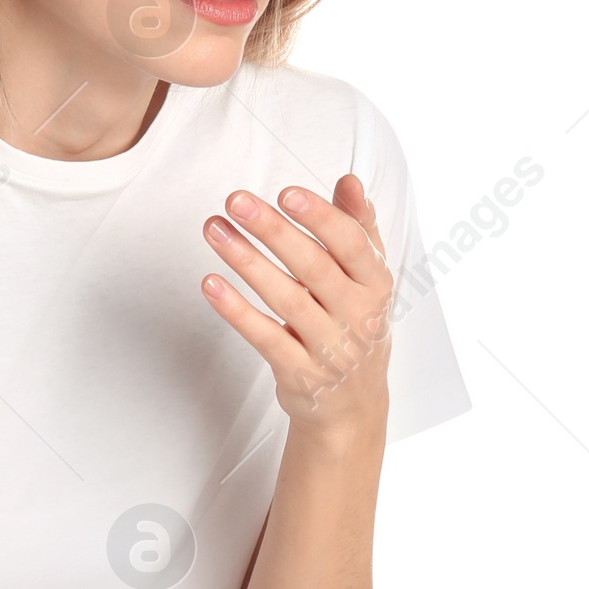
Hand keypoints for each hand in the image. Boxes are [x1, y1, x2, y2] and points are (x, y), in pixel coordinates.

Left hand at [199, 173, 393, 433]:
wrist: (353, 408)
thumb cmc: (355, 326)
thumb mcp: (368, 279)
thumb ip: (358, 227)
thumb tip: (349, 181)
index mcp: (376, 285)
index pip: (352, 244)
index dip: (320, 217)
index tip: (286, 192)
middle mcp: (358, 316)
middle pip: (314, 267)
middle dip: (273, 230)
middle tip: (236, 200)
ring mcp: (329, 348)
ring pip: (286, 299)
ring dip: (246, 261)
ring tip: (214, 229)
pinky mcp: (299, 373)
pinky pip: (264, 337)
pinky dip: (236, 311)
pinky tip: (211, 283)